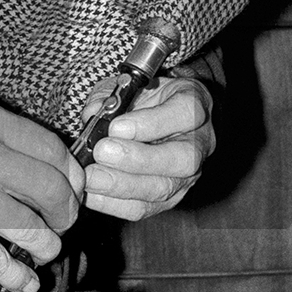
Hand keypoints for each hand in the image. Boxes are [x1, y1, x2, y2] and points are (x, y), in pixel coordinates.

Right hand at [0, 93, 82, 291]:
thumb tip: (29, 162)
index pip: (52, 148)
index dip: (70, 174)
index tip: (71, 188)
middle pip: (53, 190)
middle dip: (66, 213)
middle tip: (61, 222)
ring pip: (34, 228)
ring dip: (47, 244)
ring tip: (44, 249)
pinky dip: (19, 276)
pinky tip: (27, 281)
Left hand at [79, 75, 213, 221]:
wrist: (153, 113)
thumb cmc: (142, 96)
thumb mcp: (128, 84)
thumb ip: (110, 97)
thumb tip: (93, 115)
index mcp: (194, 103)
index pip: (186, 113)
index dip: (152, 123)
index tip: (116, 127)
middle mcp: (199, 141)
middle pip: (183, 159)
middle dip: (138, 159)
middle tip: (101, 152)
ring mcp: (188, 174)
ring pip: (165, 188)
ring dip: (123, 185)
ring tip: (92, 176)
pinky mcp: (169, 197)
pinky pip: (145, 207)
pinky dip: (114, 203)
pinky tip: (92, 192)